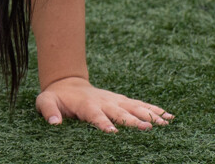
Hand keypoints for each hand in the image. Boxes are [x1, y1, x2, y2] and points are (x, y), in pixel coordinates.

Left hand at [36, 76, 173, 131]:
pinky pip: (140, 104)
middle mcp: (104, 101)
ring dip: (149, 115)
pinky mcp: (122, 100)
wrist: (67, 83)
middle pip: (120, 112)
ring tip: (165, 124)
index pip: (95, 115)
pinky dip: (154, 109)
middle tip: (148, 129)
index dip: (104, 123)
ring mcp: (115, 100)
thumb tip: (54, 123)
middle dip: (133, 120)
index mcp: (86, 105)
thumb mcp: (45, 101)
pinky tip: (169, 117)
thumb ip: (48, 111)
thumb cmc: (56, 97)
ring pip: (134, 107)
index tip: (113, 132)